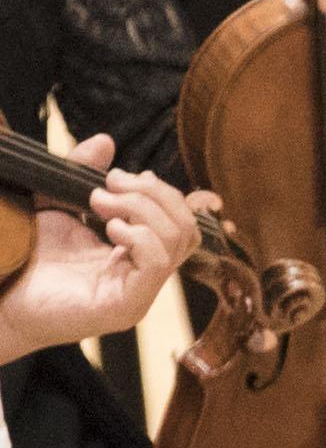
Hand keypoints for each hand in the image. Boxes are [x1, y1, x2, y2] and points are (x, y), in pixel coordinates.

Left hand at [0, 141, 206, 360]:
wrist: (3, 299)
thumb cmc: (27, 257)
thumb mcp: (56, 202)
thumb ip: (79, 172)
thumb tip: (106, 142)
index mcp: (136, 253)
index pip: (184, 227)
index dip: (182, 199)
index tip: (145, 174)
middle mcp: (145, 274)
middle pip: (186, 227)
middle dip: (152, 193)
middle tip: (109, 183)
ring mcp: (140, 292)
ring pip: (176, 240)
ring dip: (140, 209)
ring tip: (99, 202)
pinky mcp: (127, 306)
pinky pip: (158, 264)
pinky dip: (138, 235)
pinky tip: (109, 228)